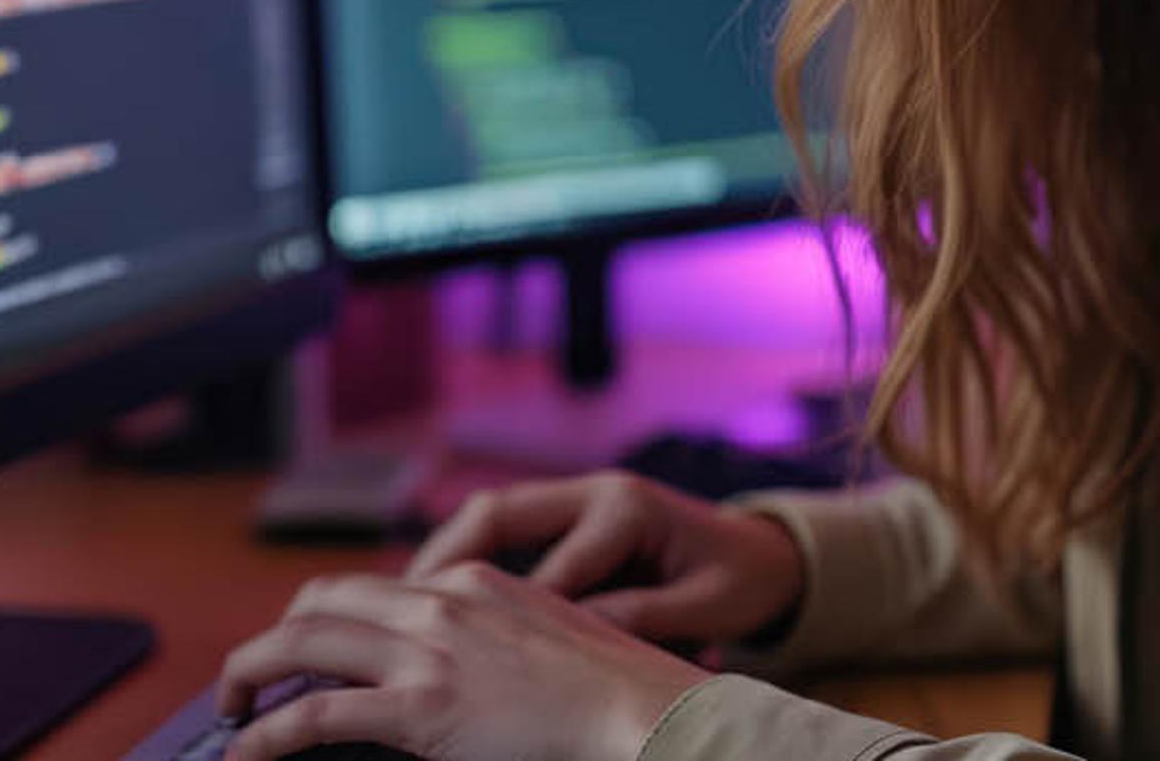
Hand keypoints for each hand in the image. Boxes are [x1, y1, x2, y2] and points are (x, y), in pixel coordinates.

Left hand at [215, 562, 705, 760]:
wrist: (641, 710)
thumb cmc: (613, 688)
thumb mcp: (550, 633)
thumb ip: (497, 634)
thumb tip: (464, 669)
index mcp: (473, 579)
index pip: (374, 585)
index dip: (327, 617)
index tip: (310, 649)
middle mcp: (442, 601)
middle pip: (322, 599)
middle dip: (275, 636)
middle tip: (254, 676)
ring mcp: (430, 652)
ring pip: (301, 643)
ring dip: (249, 672)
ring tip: (228, 706)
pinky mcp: (422, 710)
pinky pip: (315, 715)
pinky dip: (265, 735)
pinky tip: (244, 754)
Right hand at [408, 471, 806, 651]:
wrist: (765, 552)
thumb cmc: (739, 584)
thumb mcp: (701, 608)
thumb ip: (642, 619)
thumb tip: (581, 644)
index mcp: (627, 509)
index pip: (554, 569)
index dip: (512, 619)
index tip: (472, 668)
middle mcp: (592, 490)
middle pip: (494, 516)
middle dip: (439, 565)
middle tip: (394, 617)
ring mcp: (575, 498)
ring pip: (485, 522)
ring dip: (439, 564)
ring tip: (395, 614)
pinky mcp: (567, 516)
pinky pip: (500, 538)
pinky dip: (463, 569)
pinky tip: (434, 611)